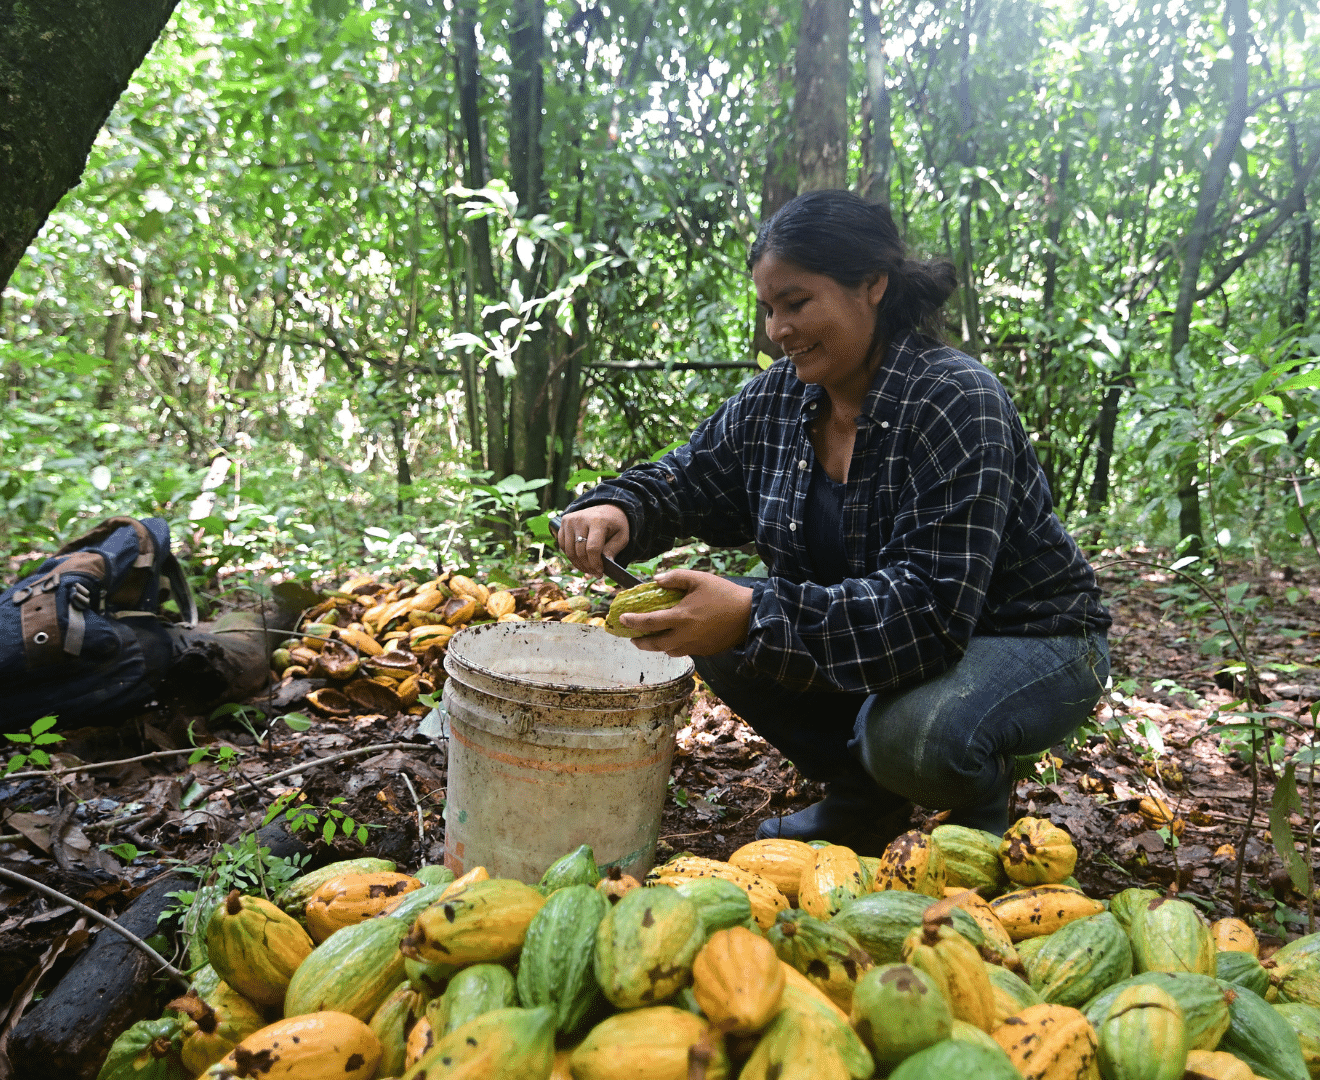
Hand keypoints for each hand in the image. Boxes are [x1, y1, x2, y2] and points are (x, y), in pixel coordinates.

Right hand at [557, 505, 629, 577]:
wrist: (607, 507)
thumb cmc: (615, 524)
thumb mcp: (622, 536)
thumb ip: (613, 550)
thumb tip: (605, 565)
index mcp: (598, 521)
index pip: (592, 548)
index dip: (595, 563)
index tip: (600, 572)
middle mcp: (581, 519)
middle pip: (580, 551)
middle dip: (587, 566)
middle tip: (595, 573)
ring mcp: (570, 520)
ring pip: (569, 551)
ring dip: (578, 564)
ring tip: (588, 569)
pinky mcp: (564, 521)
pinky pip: (563, 545)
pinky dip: (570, 555)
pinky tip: (580, 560)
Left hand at [622, 569, 753, 657]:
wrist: (750, 615)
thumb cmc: (724, 594)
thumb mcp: (699, 579)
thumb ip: (675, 578)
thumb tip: (656, 580)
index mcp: (681, 618)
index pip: (649, 622)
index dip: (632, 622)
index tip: (622, 619)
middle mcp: (684, 636)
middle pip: (655, 645)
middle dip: (640, 643)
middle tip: (633, 637)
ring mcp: (695, 646)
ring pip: (669, 651)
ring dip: (658, 646)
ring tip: (655, 637)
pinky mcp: (705, 652)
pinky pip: (684, 651)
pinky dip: (676, 646)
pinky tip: (677, 638)